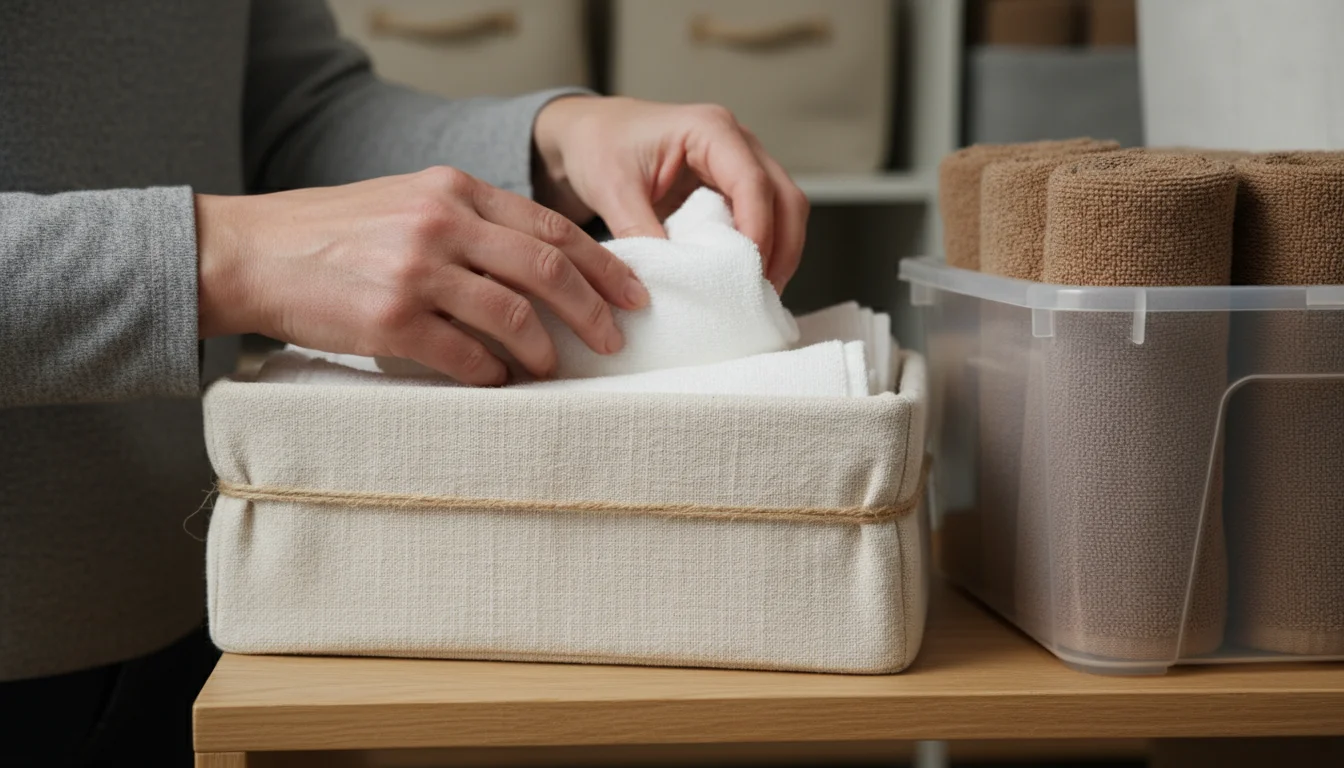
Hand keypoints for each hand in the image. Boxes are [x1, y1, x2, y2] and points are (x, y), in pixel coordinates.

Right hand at [196, 166, 649, 384]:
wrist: (251, 252)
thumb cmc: (333, 233)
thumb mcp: (408, 201)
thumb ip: (470, 222)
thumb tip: (539, 267)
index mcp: (453, 189)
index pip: (550, 228)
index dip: (603, 266)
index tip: (633, 295)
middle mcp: (441, 223)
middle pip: (547, 270)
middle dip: (593, 311)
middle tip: (614, 342)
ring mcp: (416, 270)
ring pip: (514, 316)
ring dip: (544, 352)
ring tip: (552, 370)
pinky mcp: (391, 319)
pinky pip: (465, 356)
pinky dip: (492, 375)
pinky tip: (498, 384)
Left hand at [532, 96, 808, 292]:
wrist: (588, 135)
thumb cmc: (600, 146)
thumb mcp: (612, 189)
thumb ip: (640, 230)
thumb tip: (670, 278)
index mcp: (710, 129)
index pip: (753, 183)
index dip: (758, 230)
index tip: (745, 274)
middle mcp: (737, 142)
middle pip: (786, 197)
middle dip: (782, 249)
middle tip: (760, 295)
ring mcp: (741, 164)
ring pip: (786, 209)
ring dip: (779, 253)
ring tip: (756, 295)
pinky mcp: (735, 187)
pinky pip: (767, 218)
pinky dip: (765, 250)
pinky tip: (744, 280)